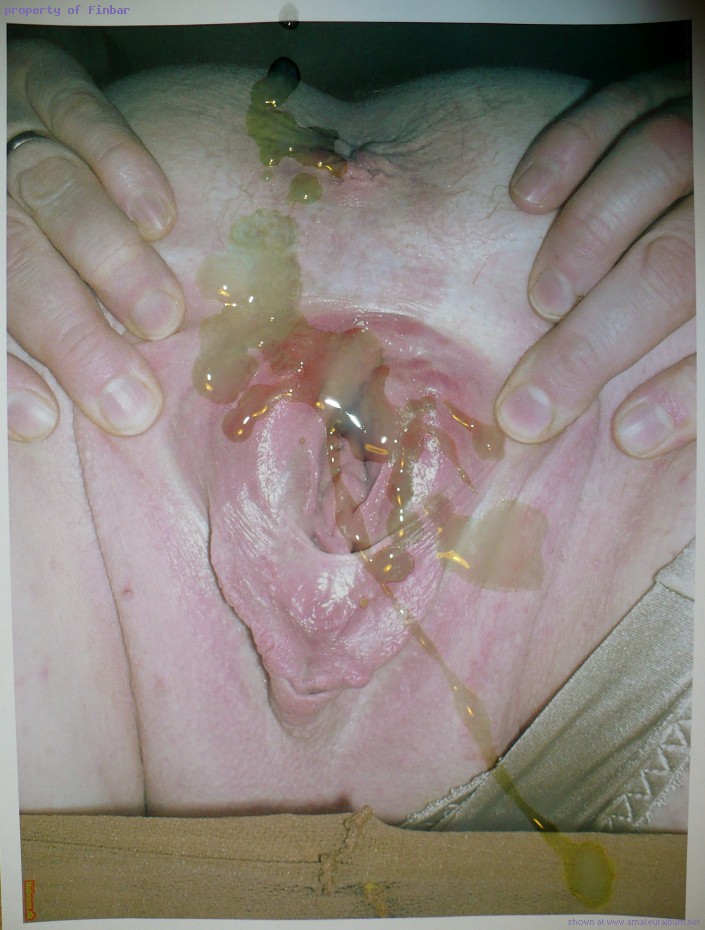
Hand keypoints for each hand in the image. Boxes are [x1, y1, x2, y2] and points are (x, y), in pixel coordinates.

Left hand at [7, 40, 184, 441]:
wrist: (5, 117)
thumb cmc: (17, 234)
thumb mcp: (8, 282)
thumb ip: (21, 336)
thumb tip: (54, 417)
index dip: (1, 371)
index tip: (42, 421)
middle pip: (14, 261)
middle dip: (71, 334)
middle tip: (128, 398)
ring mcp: (4, 126)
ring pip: (51, 192)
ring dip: (108, 260)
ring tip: (160, 319)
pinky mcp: (41, 76)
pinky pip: (76, 108)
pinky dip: (119, 162)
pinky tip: (159, 218)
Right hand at [495, 64, 693, 458]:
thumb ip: (700, 372)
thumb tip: (640, 432)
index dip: (691, 392)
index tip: (630, 437)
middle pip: (678, 261)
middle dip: (597, 341)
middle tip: (532, 408)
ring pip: (652, 165)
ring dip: (585, 241)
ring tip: (543, 304)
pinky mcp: (670, 81)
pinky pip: (620, 100)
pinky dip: (568, 146)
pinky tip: (526, 196)